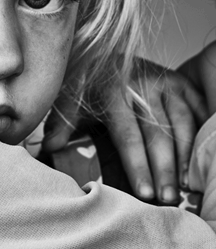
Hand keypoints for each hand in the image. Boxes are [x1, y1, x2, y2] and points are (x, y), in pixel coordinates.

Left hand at [43, 59, 208, 202]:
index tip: (145, 193)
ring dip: (186, 157)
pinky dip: (202, 135)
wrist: (106, 49)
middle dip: (165, 170)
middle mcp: (141, 86)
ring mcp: (164, 83)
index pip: (127, 136)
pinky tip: (200, 160)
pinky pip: (198, 110)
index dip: (137, 166)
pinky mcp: (181, 82)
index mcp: (112, 93)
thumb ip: (61, 125)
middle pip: (158, 135)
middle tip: (168, 199)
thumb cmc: (90, 82)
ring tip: (186, 186)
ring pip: (183, 124)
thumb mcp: (70, 100)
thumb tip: (49, 148)